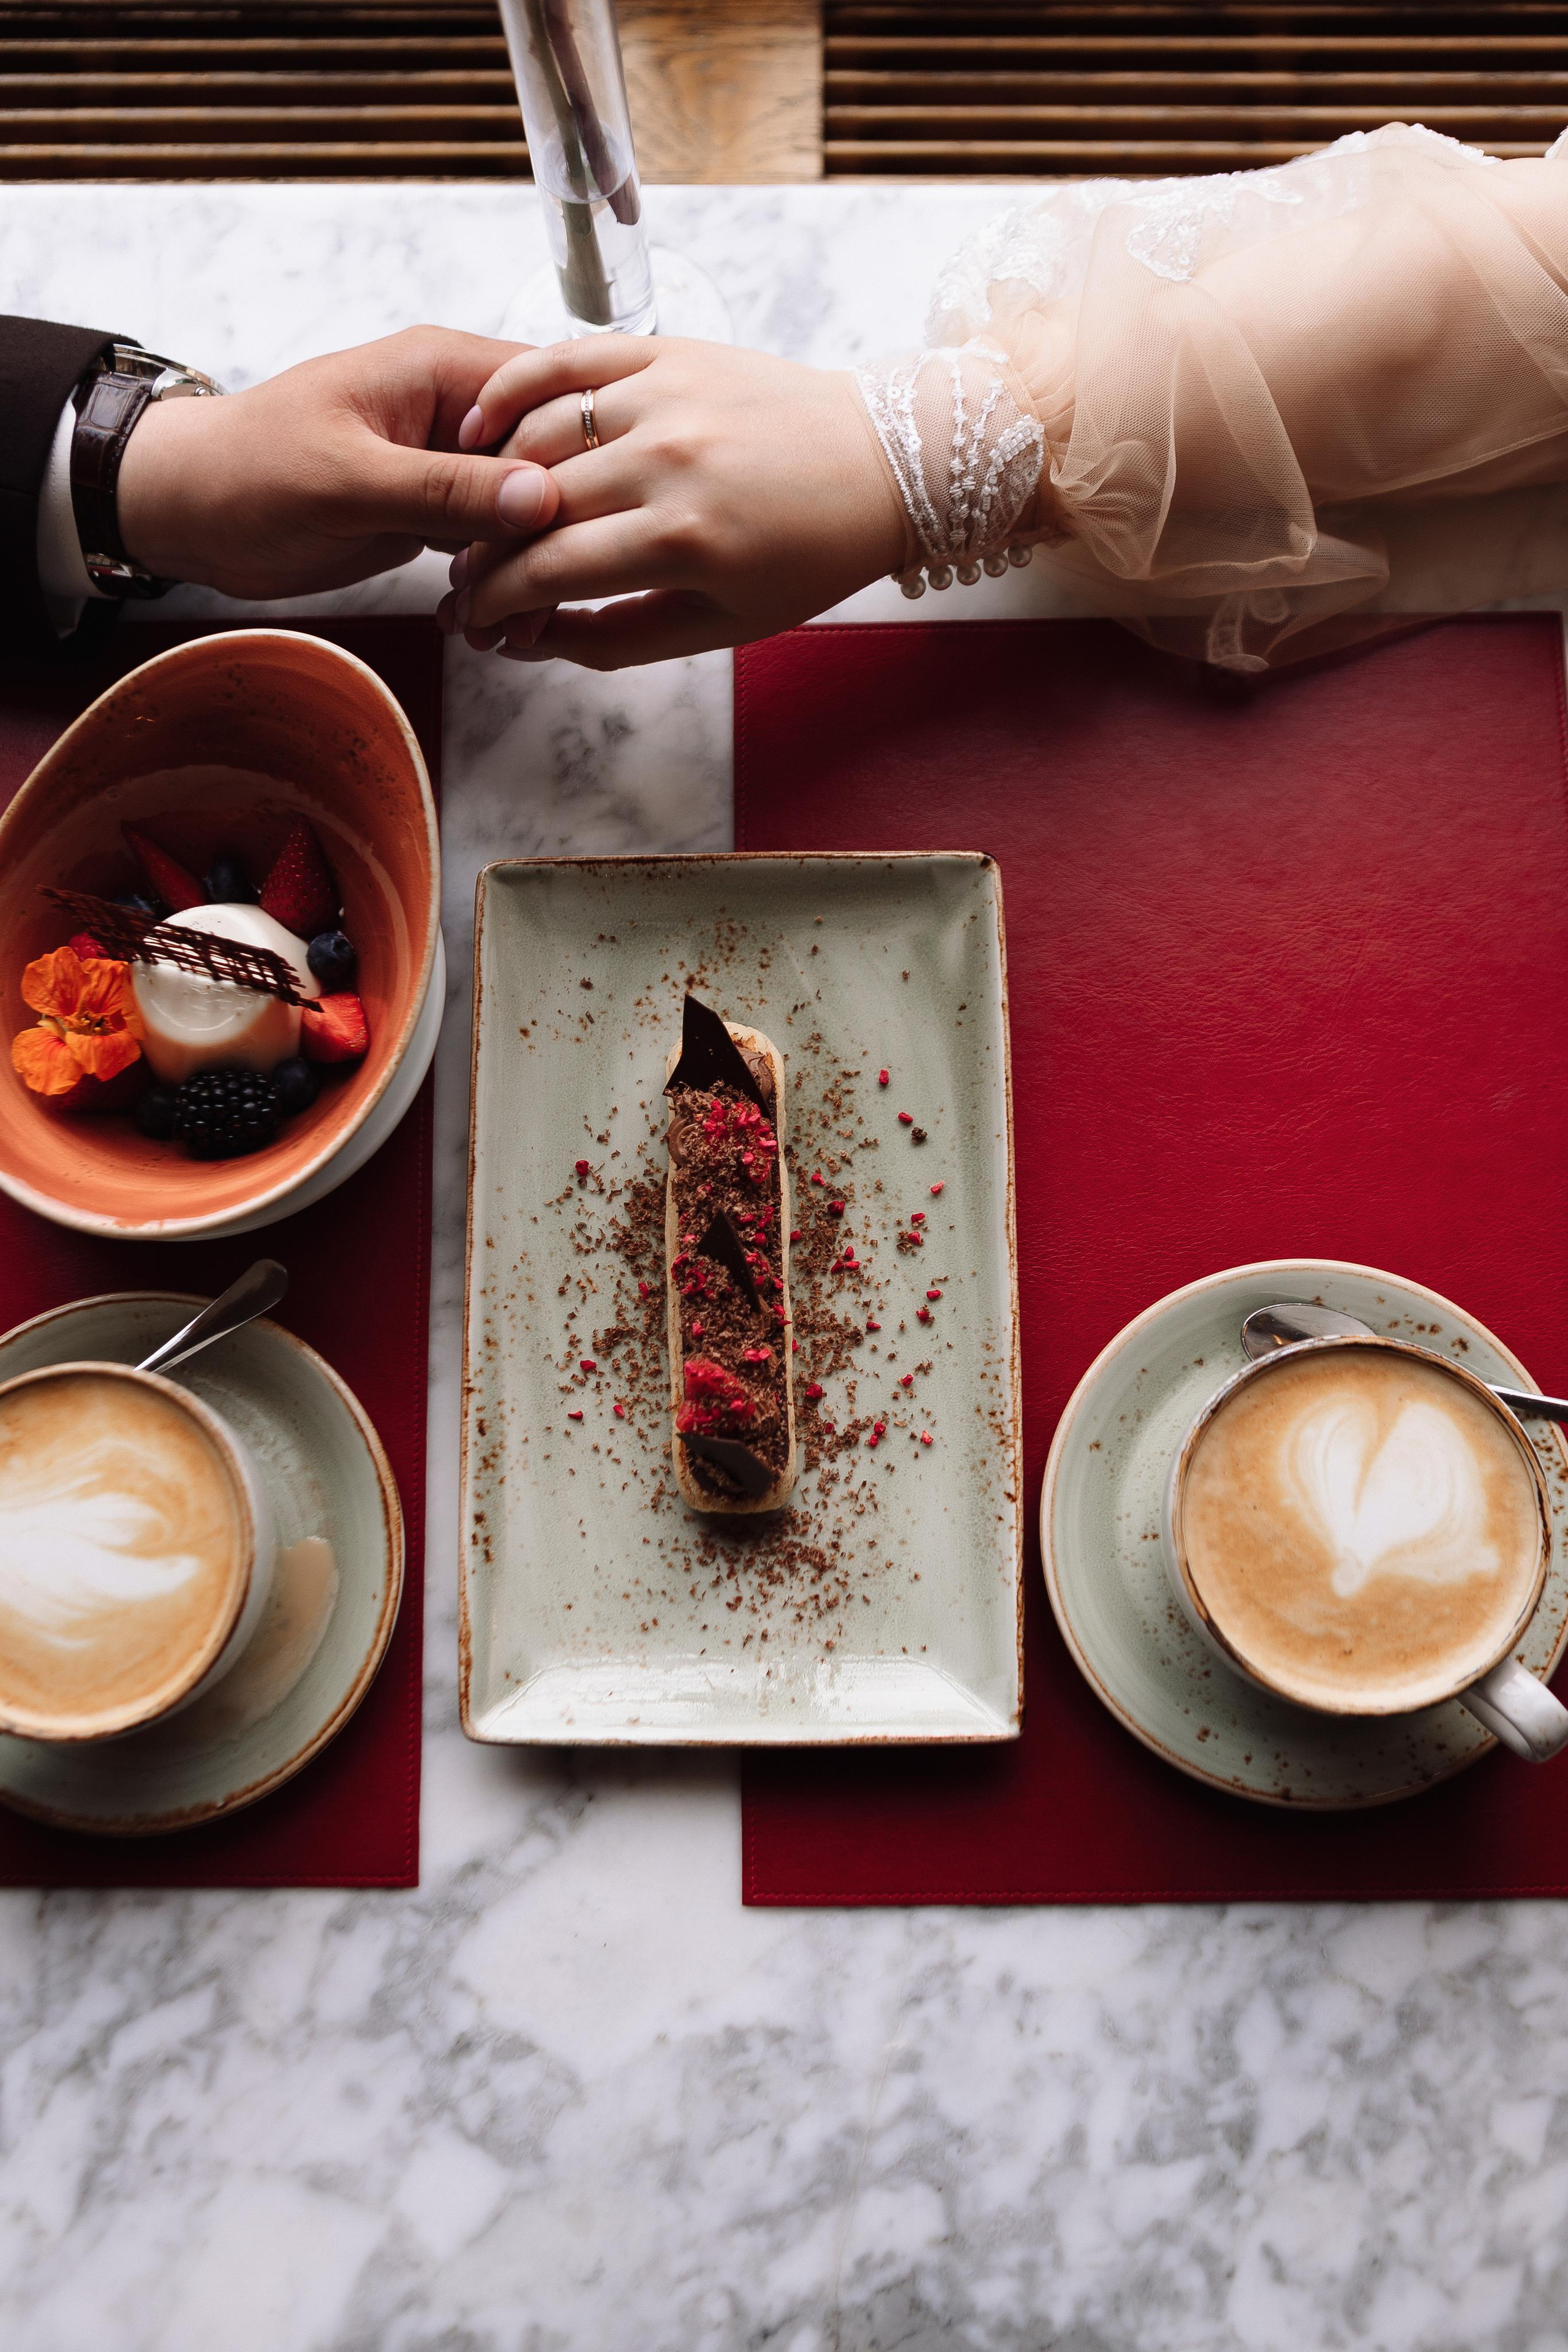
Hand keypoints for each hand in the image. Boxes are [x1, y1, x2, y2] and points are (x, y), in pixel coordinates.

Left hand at [115, 327, 561, 598]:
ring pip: (530, 513)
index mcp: (444, 371)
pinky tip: (486, 624)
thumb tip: (541, 497)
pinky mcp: (438, 511)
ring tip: (511, 628)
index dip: (580, 466)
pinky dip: (497, 585)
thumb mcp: (347, 481)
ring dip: (529, 571)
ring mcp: (451, 464)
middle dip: (558, 535)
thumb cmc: (248, 470)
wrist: (188, 509)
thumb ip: (445, 490)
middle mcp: (459, 412)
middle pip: (554, 464)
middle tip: (539, 604)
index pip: (553, 402)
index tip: (575, 536)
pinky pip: (494, 544)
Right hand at [437, 337, 906, 669]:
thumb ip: (618, 638)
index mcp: (684, 540)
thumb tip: (532, 640)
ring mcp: (665, 396)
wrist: (882, 463)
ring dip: (487, 479)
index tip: (471, 618)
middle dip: (482, 552)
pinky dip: (513, 388)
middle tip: (464, 577)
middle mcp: (668, 460)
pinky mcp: (669, 350)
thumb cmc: (806, 557)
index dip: (494, 601)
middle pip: (531, 508)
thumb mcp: (722, 625)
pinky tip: (482, 424)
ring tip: (474, 516)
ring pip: (535, 435)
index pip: (548, 571)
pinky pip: (565, 359)